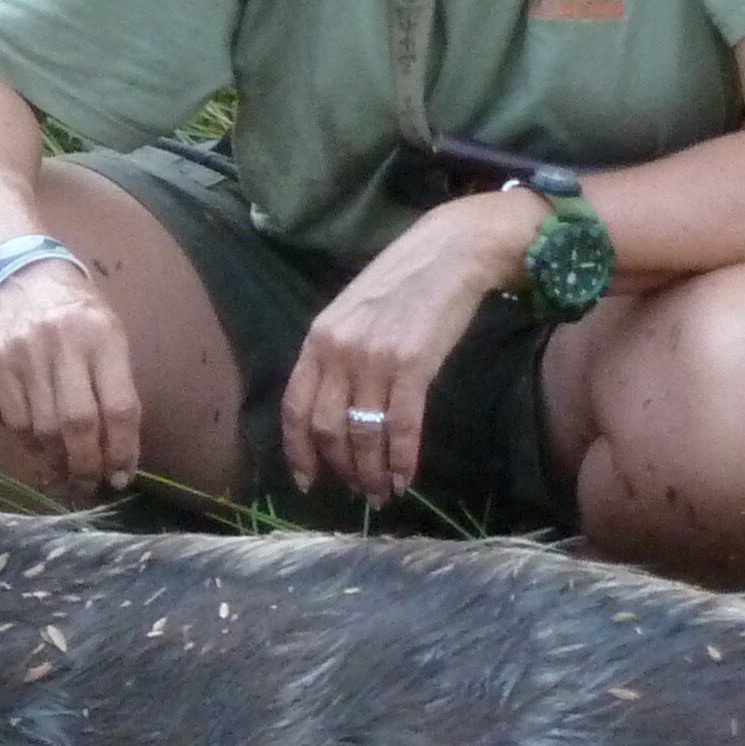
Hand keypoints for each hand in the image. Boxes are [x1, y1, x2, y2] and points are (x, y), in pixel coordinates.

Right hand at [0, 255, 141, 491]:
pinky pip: (15, 421)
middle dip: (88, 465)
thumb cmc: (74, 309)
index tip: (121, 476)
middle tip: (91, 486)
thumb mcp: (108, 332)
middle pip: (80, 424)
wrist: (17, 273)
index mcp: (104, 336)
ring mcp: (26, 355)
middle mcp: (65, 345)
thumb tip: (120, 448)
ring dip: (58, 461)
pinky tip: (41, 449)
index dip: (123, 450)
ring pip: (45, 428)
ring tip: (67, 474)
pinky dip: (31, 445)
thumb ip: (116, 383)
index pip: (120, 407)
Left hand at [279, 192, 538, 503]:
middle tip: (357, 490)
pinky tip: (406, 478)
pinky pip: (401, 426)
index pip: (294, 407)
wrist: (449, 252)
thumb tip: (334, 411)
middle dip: (340, 469)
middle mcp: (339, 351)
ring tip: (382, 493)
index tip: (307, 481)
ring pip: (362, 434)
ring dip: (371, 473)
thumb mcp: (351, 314)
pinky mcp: (413, 365)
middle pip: (326, 428)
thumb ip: (336, 356)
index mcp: (317, 339)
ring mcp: (374, 359)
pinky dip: (402, 460)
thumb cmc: (402, 283)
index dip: (299, 451)